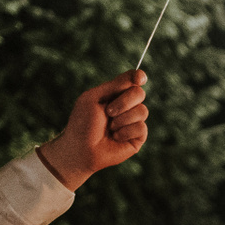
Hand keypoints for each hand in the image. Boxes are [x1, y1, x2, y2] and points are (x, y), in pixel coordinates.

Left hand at [38, 70, 148, 190]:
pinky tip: (115, 137)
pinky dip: (125, 132)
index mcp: (115, 94)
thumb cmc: (83, 122)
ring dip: (122, 119)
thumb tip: (139, 75)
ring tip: (110, 127)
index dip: (138, 77)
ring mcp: (133, 121)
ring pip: (142, 111)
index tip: (140, 78)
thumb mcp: (95, 98)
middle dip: (124, 102)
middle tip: (108, 112)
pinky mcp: (138, 137)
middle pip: (139, 93)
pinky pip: (141, 127)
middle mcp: (127, 106)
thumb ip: (115, 85)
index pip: (132, 81)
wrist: (81, 148)